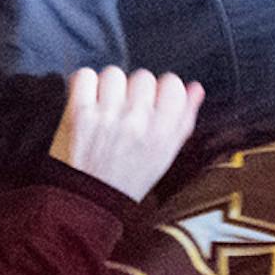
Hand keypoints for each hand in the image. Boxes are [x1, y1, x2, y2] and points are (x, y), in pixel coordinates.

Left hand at [46, 67, 205, 200]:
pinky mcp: (79, 114)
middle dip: (136, 90)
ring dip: (110, 87)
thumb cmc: (126, 180)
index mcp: (162, 133)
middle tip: (128, 109)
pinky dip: (85, 83)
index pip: (173, 84)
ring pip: (114, 74)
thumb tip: (195, 88)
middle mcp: (137, 122)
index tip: (156, 97)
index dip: (163, 89)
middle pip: (143, 77)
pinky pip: (85, 76)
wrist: (88, 201)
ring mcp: (107, 116)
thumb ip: (184, 118)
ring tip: (107, 106)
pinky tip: (89, 100)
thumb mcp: (165, 155)